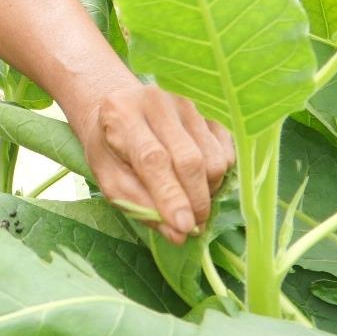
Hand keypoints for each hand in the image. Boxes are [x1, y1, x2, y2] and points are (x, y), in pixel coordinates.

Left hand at [65, 79, 234, 245]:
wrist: (122, 108)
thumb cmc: (111, 148)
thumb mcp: (109, 178)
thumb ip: (139, 205)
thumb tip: (178, 234)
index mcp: (121, 113)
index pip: (153, 159)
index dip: (171, 196)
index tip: (184, 227)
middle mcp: (157, 100)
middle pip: (190, 159)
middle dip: (195, 201)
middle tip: (193, 226)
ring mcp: (187, 100)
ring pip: (214, 159)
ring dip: (207, 190)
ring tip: (187, 196)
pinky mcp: (210, 107)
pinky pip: (227, 151)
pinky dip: (217, 175)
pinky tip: (197, 177)